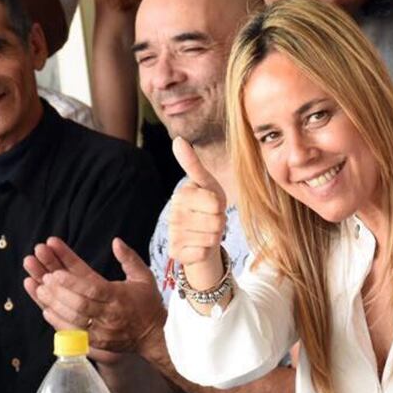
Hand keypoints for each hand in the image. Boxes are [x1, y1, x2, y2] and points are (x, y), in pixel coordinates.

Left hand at [22, 237, 164, 356]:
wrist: (155, 335)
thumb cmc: (148, 303)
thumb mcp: (144, 277)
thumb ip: (129, 258)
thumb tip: (116, 241)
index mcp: (120, 297)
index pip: (93, 289)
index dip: (73, 282)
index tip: (56, 273)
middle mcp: (110, 315)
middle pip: (79, 304)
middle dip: (59, 291)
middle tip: (44, 278)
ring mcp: (102, 331)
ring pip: (73, 319)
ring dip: (54, 304)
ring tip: (40, 290)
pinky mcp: (96, 342)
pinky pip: (73, 333)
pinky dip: (58, 321)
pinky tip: (46, 310)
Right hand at [168, 136, 226, 289]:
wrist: (202, 236)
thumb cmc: (208, 207)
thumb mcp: (208, 184)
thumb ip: (194, 164)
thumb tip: (178, 140)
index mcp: (181, 194)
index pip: (215, 203)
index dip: (220, 206)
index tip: (213, 205)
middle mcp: (172, 213)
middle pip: (216, 221)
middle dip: (219, 222)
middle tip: (210, 220)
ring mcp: (172, 234)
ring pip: (211, 238)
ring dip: (214, 237)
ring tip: (206, 232)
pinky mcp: (175, 252)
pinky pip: (203, 252)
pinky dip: (206, 251)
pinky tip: (198, 245)